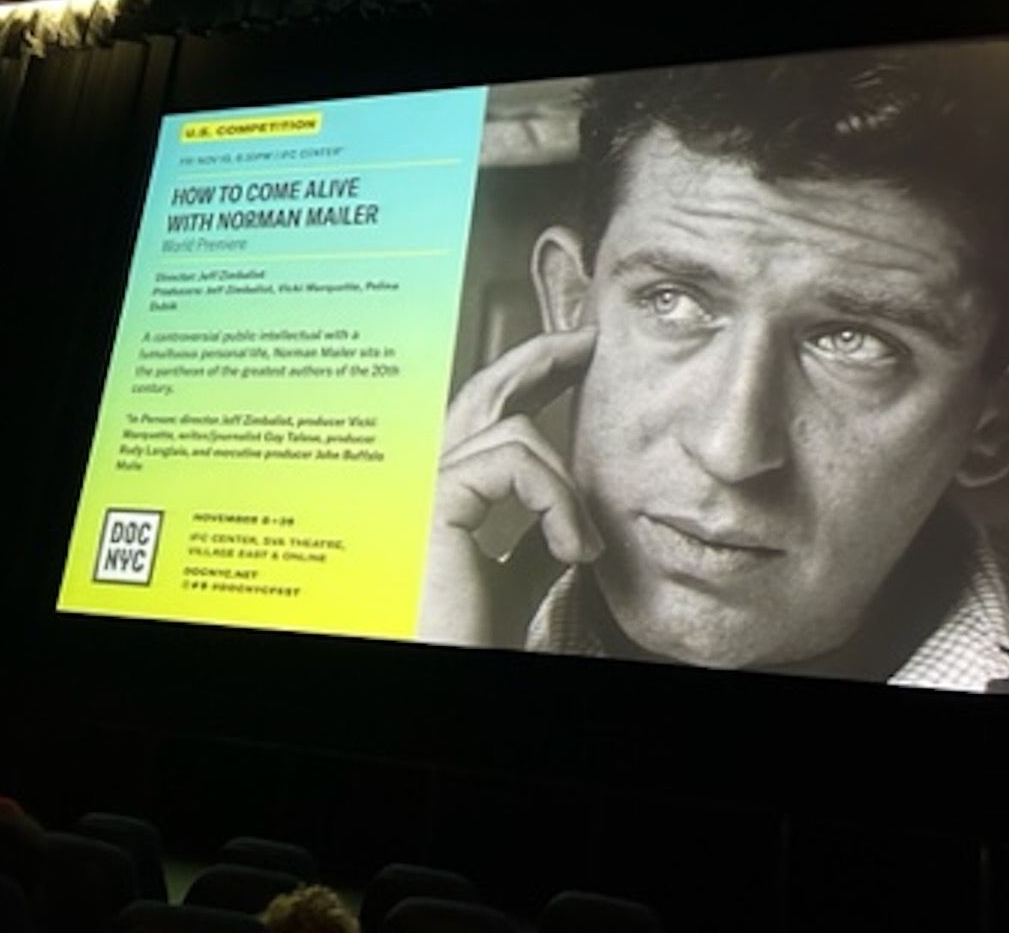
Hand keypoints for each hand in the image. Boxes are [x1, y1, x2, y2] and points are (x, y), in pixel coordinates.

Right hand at [415, 325, 601, 646]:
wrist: (452, 668)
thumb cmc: (471, 637)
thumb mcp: (517, 576)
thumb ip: (534, 533)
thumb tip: (569, 501)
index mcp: (439, 495)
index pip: (484, 415)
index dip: (530, 376)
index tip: (580, 356)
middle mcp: (421, 480)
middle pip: (481, 390)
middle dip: (539, 357)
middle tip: (589, 341)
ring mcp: (419, 487)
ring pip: (512, 431)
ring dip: (566, 487)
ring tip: (583, 547)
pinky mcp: (433, 501)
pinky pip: (512, 460)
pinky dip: (557, 500)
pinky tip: (571, 550)